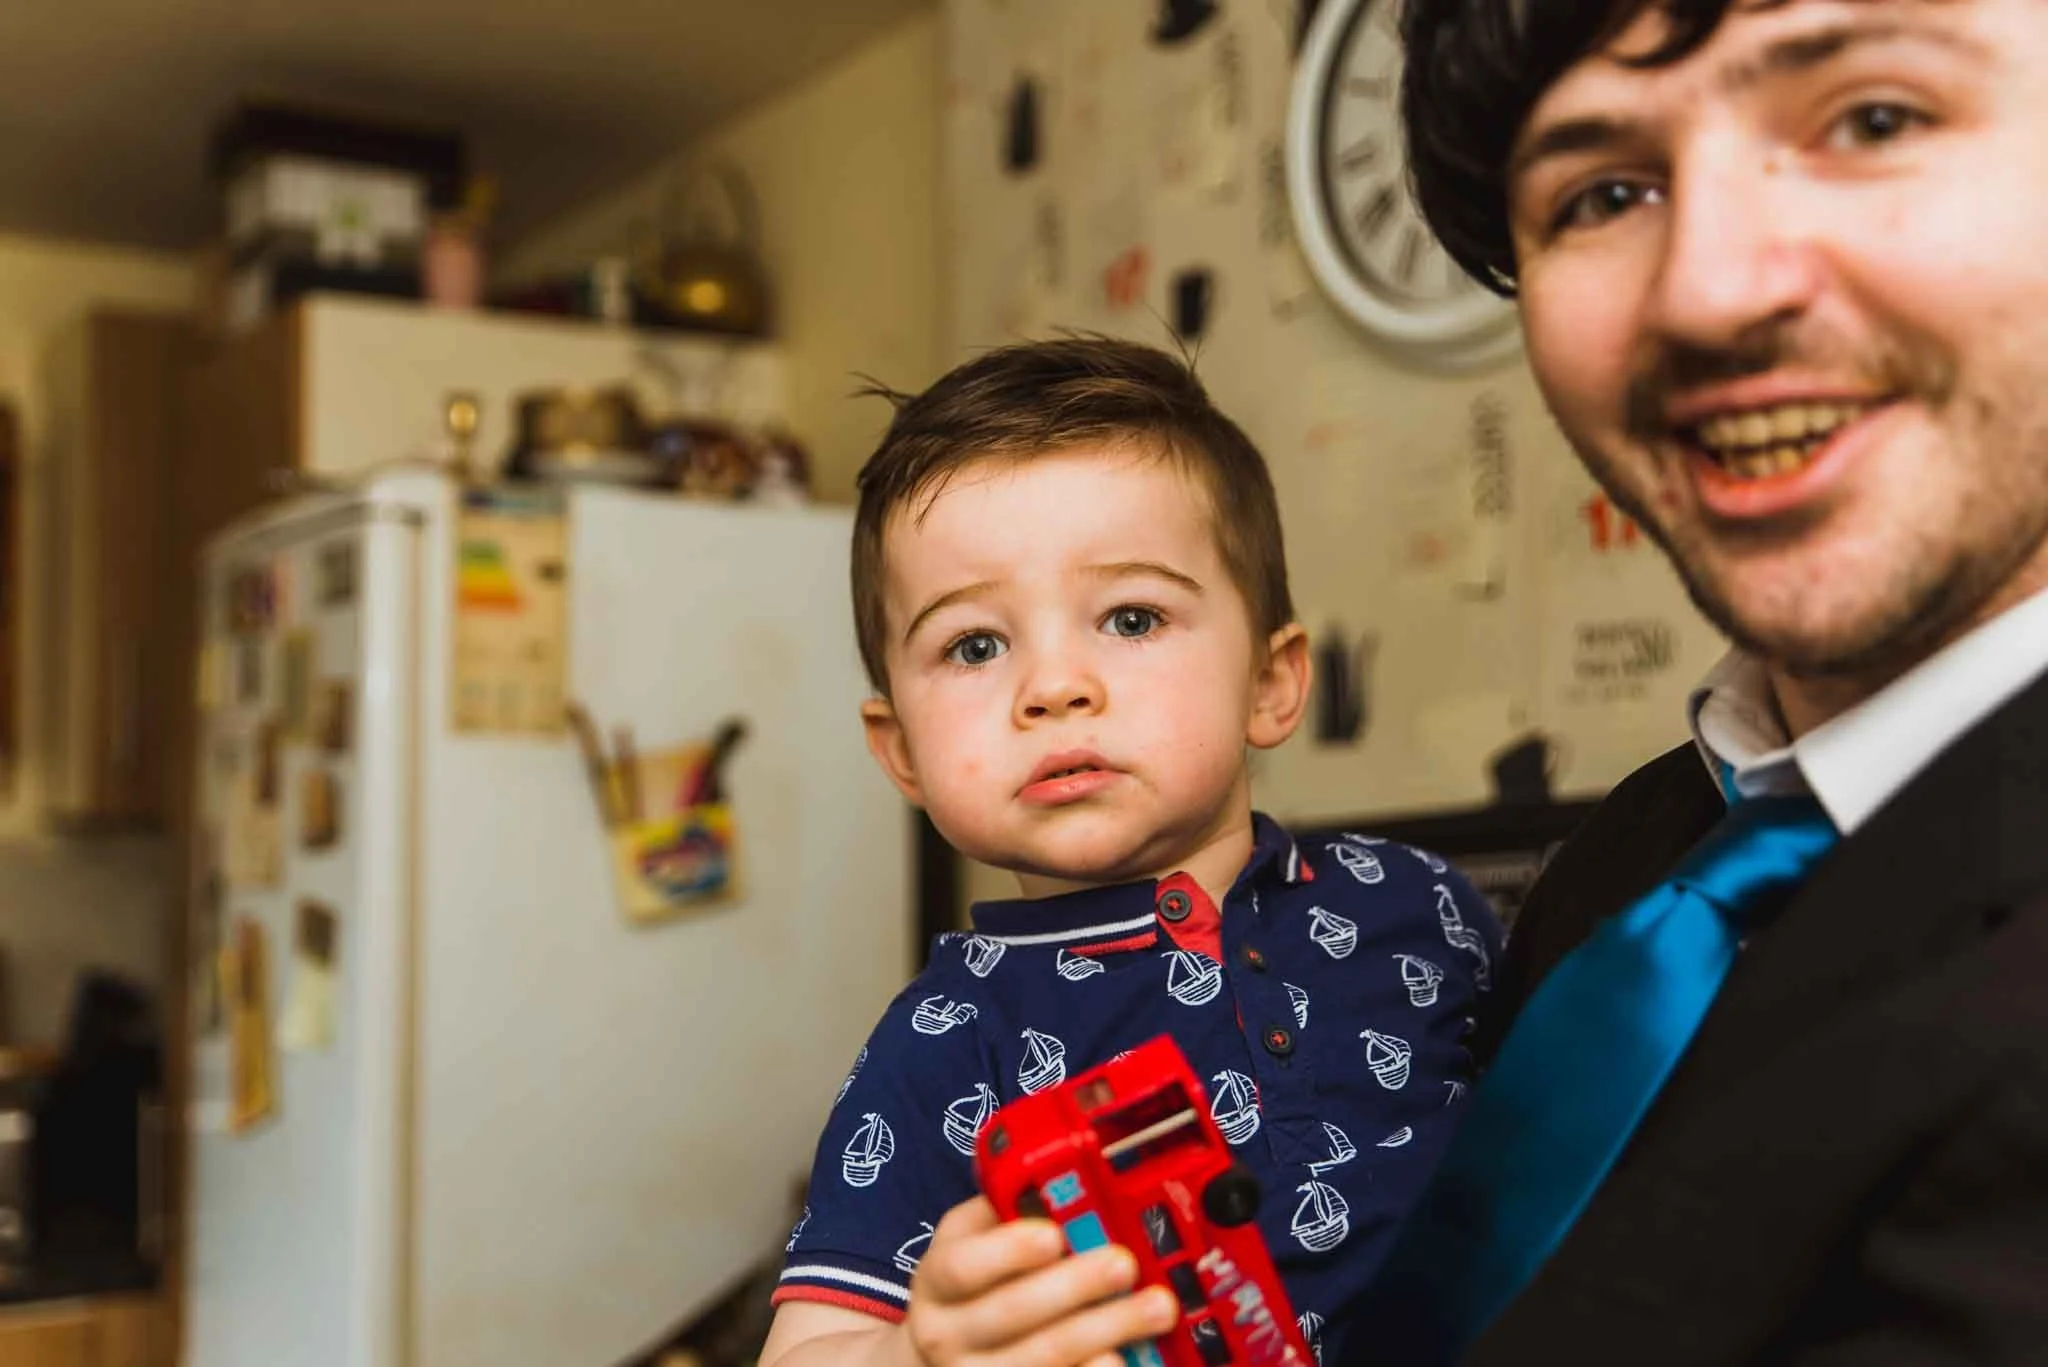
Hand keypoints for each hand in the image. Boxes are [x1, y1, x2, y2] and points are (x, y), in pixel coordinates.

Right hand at [900, 1196, 1179, 1366]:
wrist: (936, 1360)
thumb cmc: (970, 1286)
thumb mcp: (968, 1241)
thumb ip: (1005, 1210)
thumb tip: (1065, 1174)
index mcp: (936, 1280)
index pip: (963, 1267)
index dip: (1008, 1251)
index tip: (1055, 1236)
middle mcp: (946, 1334)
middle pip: (1010, 1313)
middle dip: (1074, 1287)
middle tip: (1125, 1263)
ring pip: (1042, 1358)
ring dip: (1105, 1331)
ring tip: (1157, 1308)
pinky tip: (1131, 1357)